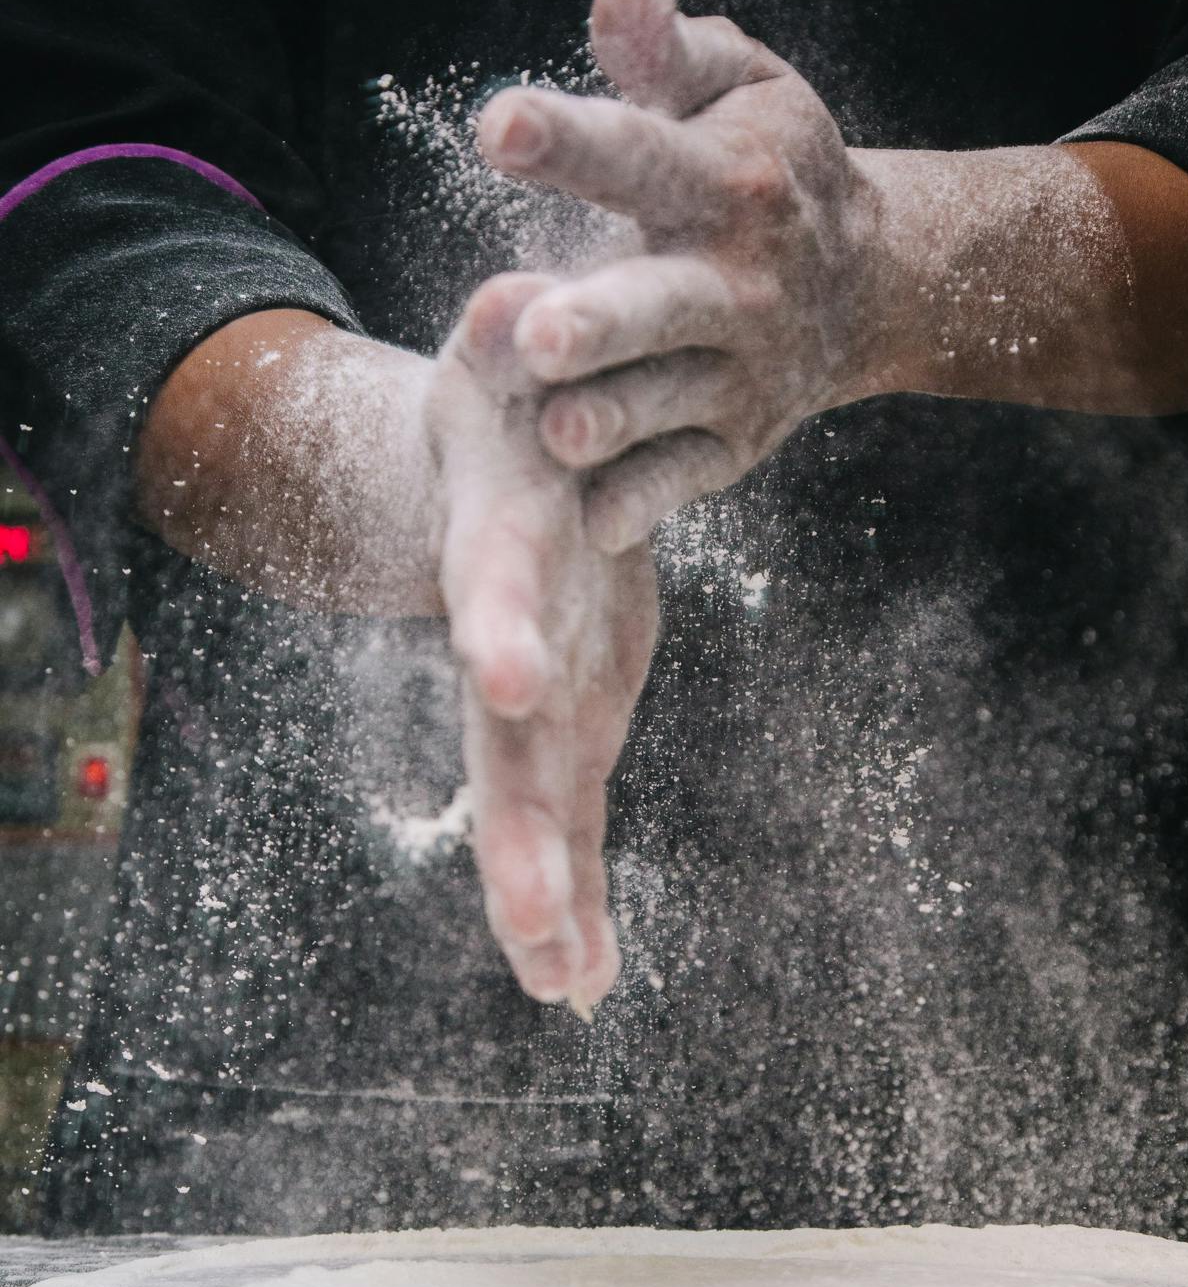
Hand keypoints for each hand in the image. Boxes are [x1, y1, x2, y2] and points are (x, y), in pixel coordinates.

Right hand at [427, 273, 657, 1013]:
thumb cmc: (520, 411)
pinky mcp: (563, 733)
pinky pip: (571, 828)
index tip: (514, 685)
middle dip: (520, 839)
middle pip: (508, 753)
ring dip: (548, 904)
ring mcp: (534, 704)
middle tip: (535, 927)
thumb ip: (510, 336)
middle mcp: (510, 646)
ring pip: (533, 817)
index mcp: (506, 554)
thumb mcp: (509, 366)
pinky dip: (578, 907)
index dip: (504, 633)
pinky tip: (586, 986)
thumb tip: (513, 296)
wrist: (504, 470)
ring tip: (564, 989)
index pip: (501, 596)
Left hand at [475, 0, 881, 552]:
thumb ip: (666, 52)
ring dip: (614, 419)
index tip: (499, 127)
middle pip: (663, 303)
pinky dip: (643, 501)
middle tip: (537, 334)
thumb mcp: (736, 88)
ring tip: (557, 432)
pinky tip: (591, 523)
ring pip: (668, 401)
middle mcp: (740, 283)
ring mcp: (740, 371)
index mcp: (728, 183)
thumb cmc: (769, 166)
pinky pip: (685, 476)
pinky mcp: (735, 442)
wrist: (872, 282)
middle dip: (603, 319)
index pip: (642, 156)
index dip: (573, 142)